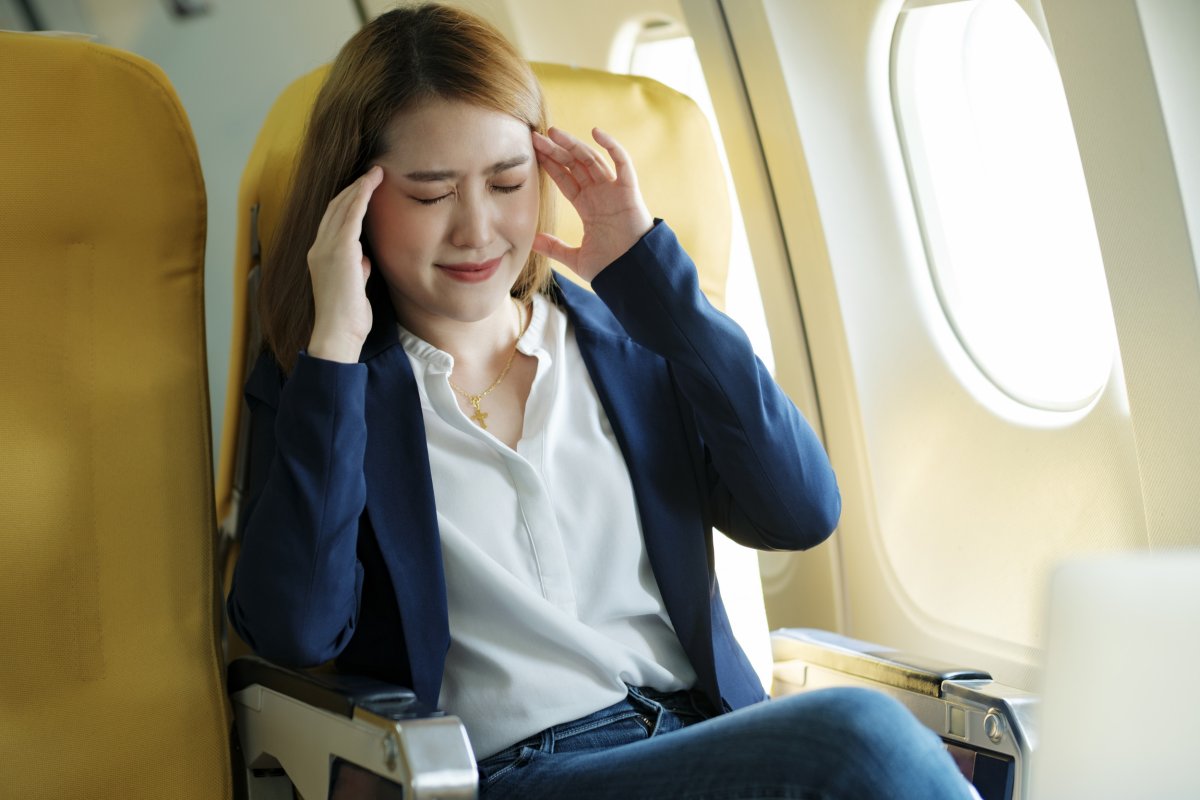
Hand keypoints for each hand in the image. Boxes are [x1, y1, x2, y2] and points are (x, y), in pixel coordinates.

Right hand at [306, 165, 382, 362]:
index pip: (333, 221)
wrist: (337, 333)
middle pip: (335, 208)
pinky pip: (350, 216)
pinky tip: (371, 185)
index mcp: (321, 257)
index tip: (364, 189)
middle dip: (354, 188)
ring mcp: (326, 248)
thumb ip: (357, 270)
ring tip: (376, 174)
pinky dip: (360, 197)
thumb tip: (364, 260)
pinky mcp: (338, 251)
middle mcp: (319, 248)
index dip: (348, 202)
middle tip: (373, 173)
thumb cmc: (348, 318)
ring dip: (359, 187)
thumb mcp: (354, 288)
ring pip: (342, 207)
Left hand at [532, 126, 652, 281]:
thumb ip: (554, 247)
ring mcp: (614, 190)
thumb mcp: (575, 257)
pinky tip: (596, 133)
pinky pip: (622, 162)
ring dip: (574, 144)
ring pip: (592, 159)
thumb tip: (531, 241)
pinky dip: (611, 146)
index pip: (566, 179)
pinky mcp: (629, 190)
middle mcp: (600, 194)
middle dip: (556, 150)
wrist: (631, 274)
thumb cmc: (609, 268)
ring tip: (554, 133)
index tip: (534, 151)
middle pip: (575, 165)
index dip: (550, 164)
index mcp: (588, 207)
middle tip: (537, 136)